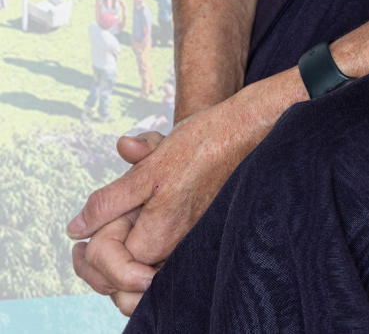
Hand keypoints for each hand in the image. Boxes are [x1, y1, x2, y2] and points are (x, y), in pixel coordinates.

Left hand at [68, 74, 304, 306]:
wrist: (244, 132)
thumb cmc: (199, 145)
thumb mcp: (146, 168)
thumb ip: (108, 202)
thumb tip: (75, 230)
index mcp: (157, 238)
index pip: (107, 264)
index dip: (92, 247)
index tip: (84, 232)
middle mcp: (173, 251)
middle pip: (121, 284)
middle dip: (97, 265)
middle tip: (83, 239)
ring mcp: (184, 247)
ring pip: (138, 278)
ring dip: (116, 262)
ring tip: (103, 235)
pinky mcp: (192, 237)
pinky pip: (157, 265)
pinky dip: (138, 256)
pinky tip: (132, 227)